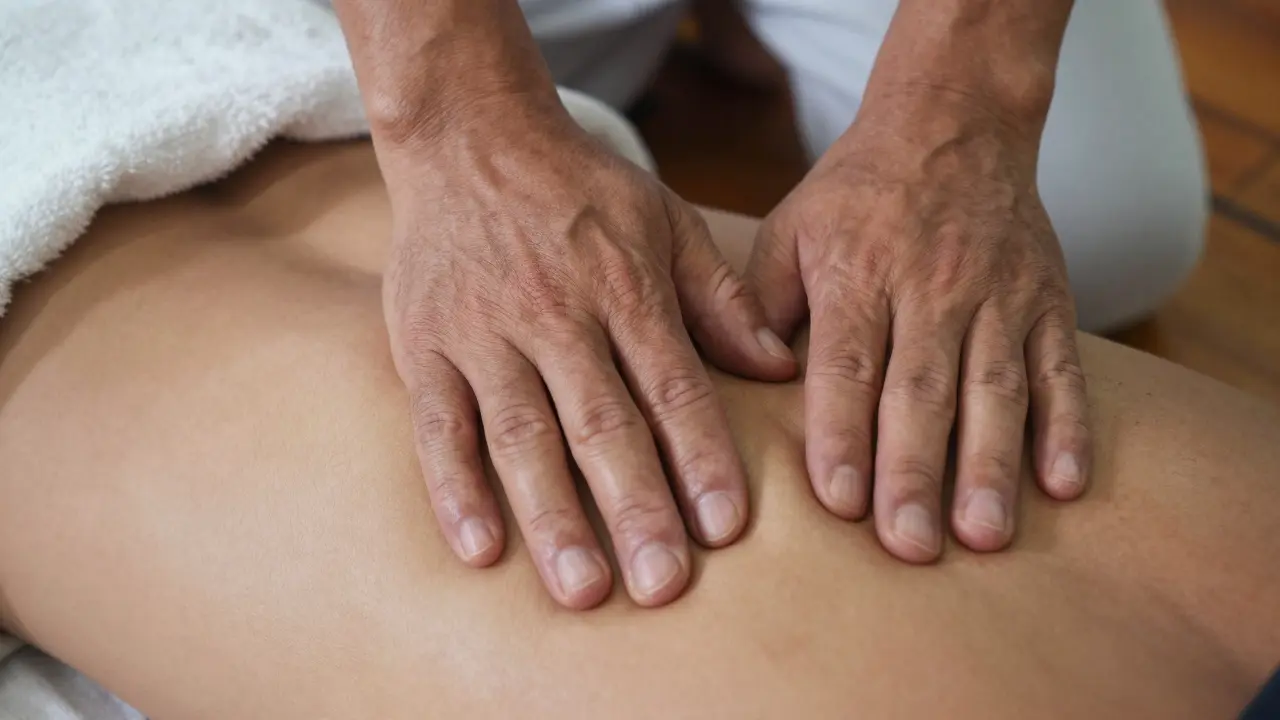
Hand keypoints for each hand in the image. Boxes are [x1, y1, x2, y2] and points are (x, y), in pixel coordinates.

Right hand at [378, 101, 795, 608]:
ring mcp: (484, 334)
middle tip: (662, 585)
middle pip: (601, 423)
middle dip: (635, 507)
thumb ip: (722, 298)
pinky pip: (438, 425)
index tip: (726, 528)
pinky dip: (454, 489)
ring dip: (552, 515)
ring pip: (522, 435)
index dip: (700, 457)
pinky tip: (479, 550)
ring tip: (582, 590)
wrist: (469, 137)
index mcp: (624, 288)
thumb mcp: (666, 222)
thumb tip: (780, 368)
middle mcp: (556, 315)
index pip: (671, 386)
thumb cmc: (579, 189)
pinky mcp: (424, 346)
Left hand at [747, 91, 1090, 561]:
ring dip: (990, 465)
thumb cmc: (857, 194)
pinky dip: (1066, 425)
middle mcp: (930, 286)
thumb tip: (753, 376)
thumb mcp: (790, 229)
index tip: (837, 500)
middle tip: (907, 546)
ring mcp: (997, 295)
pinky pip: (1061, 367)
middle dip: (914, 471)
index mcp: (857, 270)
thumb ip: (764, 303)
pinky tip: (1063, 484)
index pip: (847, 363)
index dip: (842, 433)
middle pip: (921, 389)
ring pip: (995, 388)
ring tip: (983, 535)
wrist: (954, 122)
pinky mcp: (1048, 300)